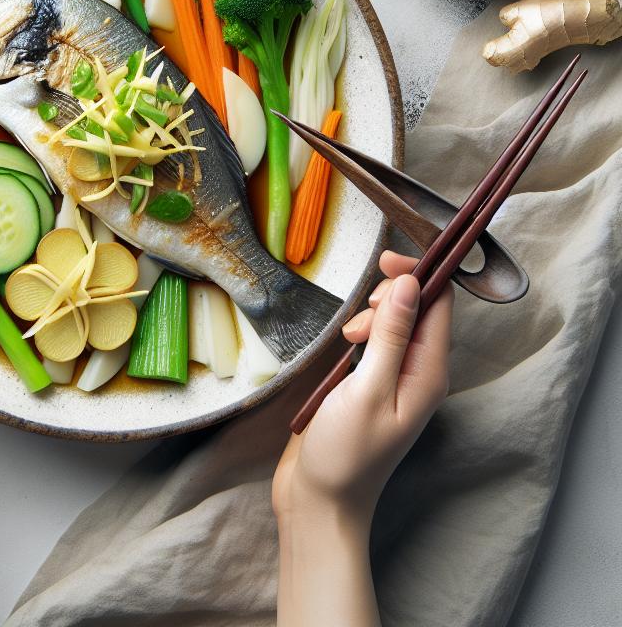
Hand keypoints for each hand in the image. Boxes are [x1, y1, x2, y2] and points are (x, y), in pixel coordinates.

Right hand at [274, 251, 452, 521]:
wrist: (321, 500)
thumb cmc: (344, 452)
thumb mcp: (368, 388)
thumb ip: (392, 335)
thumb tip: (410, 283)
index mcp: (430, 374)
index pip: (440, 305)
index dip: (419, 273)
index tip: (385, 261)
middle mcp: (420, 373)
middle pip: (418, 308)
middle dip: (389, 298)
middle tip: (361, 321)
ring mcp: (397, 379)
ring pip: (395, 322)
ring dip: (372, 317)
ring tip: (348, 339)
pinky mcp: (373, 384)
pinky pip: (378, 341)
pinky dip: (362, 333)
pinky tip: (345, 346)